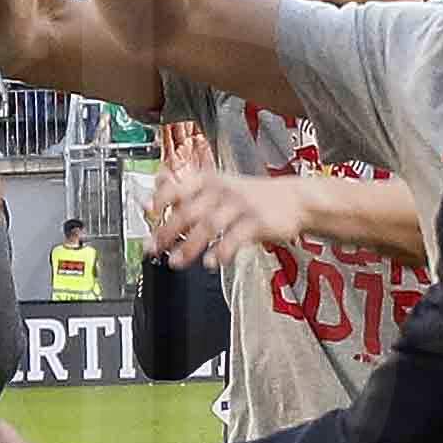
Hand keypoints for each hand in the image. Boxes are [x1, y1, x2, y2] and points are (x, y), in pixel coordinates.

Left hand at [143, 157, 293, 268]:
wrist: (295, 200)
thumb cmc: (254, 197)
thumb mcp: (221, 188)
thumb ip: (190, 194)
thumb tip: (153, 196)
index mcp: (210, 180)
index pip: (179, 187)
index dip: (160, 199)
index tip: (147, 212)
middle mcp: (223, 190)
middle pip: (189, 211)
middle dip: (167, 232)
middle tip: (154, 248)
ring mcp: (241, 205)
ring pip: (209, 227)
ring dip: (190, 247)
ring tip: (177, 262)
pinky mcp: (257, 221)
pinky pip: (235, 238)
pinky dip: (221, 252)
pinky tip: (213, 262)